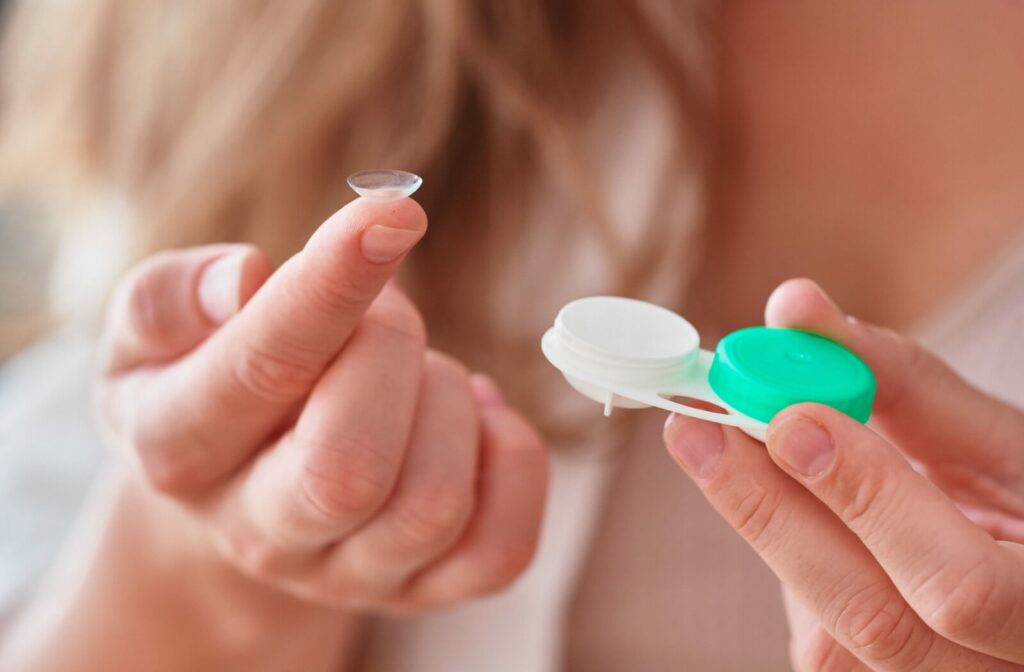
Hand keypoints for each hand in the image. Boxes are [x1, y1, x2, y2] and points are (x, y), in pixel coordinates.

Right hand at [95, 196, 546, 613]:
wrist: (234, 488)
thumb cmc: (203, 384)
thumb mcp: (151, 331)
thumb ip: (174, 297)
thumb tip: (246, 281)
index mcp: (180, 450)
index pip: (262, 374)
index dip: (332, 287)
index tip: (394, 212)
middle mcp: (260, 532)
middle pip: (350, 467)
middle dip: (392, 351)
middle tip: (382, 313)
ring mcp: (348, 573)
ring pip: (434, 505)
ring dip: (449, 401)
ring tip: (415, 372)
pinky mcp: (425, 589)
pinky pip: (501, 548)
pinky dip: (512, 461)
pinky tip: (474, 417)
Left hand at [663, 279, 1023, 670]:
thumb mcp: (993, 436)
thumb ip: (897, 377)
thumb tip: (794, 307)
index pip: (961, 584)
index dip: (867, 500)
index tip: (787, 418)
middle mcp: (999, 671)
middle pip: (872, 621)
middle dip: (771, 515)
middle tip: (696, 429)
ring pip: (830, 637)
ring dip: (771, 530)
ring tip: (725, 449)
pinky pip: (818, 640)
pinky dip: (789, 558)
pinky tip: (784, 504)